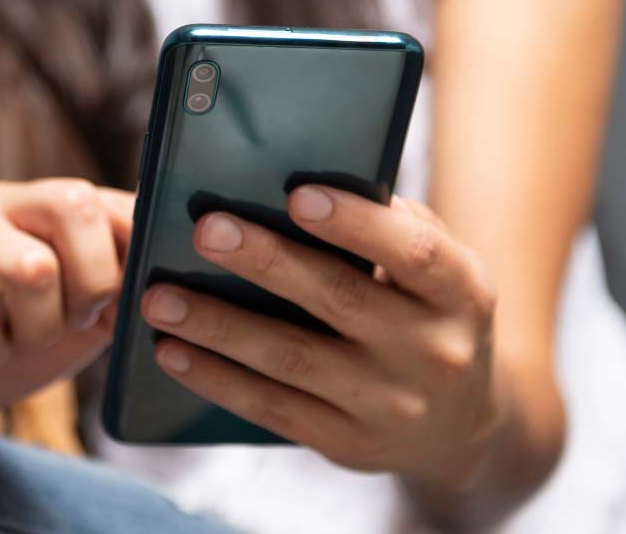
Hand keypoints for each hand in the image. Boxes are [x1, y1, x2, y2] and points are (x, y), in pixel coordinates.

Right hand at [0, 178, 133, 427]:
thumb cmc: (16, 340)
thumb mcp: (87, 315)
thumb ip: (127, 281)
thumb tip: (172, 263)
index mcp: (48, 202)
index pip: (114, 198)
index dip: (135, 255)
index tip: (123, 306)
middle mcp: (0, 200)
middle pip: (75, 204)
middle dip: (92, 284)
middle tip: (72, 322)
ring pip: (31, 267)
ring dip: (38, 329)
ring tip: (18, 342)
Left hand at [142, 186, 503, 488]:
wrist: (466, 424)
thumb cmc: (428, 310)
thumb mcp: (437, 267)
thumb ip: (387, 225)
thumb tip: (294, 180)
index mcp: (462, 290)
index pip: (414, 252)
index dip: (356, 223)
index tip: (297, 195)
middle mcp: (434, 351)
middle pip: (340, 300)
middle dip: (266, 262)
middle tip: (205, 230)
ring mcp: (391, 406)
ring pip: (293, 359)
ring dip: (219, 326)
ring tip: (160, 296)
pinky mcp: (350, 445)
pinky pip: (274, 409)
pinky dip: (217, 379)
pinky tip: (172, 350)